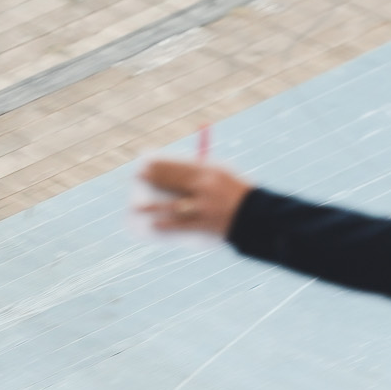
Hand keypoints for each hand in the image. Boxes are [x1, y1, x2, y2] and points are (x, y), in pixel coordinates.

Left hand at [138, 160, 253, 238]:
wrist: (254, 216)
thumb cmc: (234, 193)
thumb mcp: (219, 175)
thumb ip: (198, 171)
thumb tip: (173, 171)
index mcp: (209, 172)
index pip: (179, 166)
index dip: (161, 165)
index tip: (146, 163)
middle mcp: (205, 188)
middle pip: (173, 182)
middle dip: (154, 179)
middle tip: (138, 177)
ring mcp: (204, 207)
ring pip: (172, 205)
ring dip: (152, 207)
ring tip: (136, 207)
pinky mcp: (204, 224)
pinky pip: (181, 225)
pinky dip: (167, 226)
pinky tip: (153, 226)